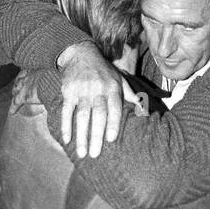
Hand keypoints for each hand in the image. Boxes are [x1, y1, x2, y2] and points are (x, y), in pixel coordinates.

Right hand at [58, 43, 123, 157]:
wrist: (81, 53)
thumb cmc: (104, 71)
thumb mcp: (119, 78)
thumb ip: (129, 94)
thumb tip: (143, 108)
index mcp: (112, 87)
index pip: (114, 107)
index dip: (113, 123)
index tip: (111, 140)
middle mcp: (98, 89)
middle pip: (98, 114)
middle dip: (96, 135)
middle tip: (95, 155)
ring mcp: (82, 89)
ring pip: (82, 114)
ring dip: (81, 135)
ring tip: (82, 153)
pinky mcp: (68, 90)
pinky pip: (67, 110)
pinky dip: (66, 125)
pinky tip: (67, 139)